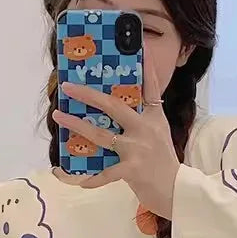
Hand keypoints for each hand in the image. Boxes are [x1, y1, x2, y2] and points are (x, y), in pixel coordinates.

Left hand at [52, 59, 179, 218]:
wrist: (177, 191)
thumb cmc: (163, 163)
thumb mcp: (158, 135)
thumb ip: (141, 121)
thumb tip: (113, 110)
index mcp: (154, 117)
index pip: (151, 87)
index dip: (146, 67)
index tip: (139, 46)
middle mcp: (146, 128)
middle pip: (114, 105)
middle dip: (89, 95)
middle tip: (68, 86)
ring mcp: (138, 148)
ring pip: (102, 134)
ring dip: (77, 126)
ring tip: (59, 117)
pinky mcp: (132, 169)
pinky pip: (105, 173)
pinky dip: (90, 178)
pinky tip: (78, 179)